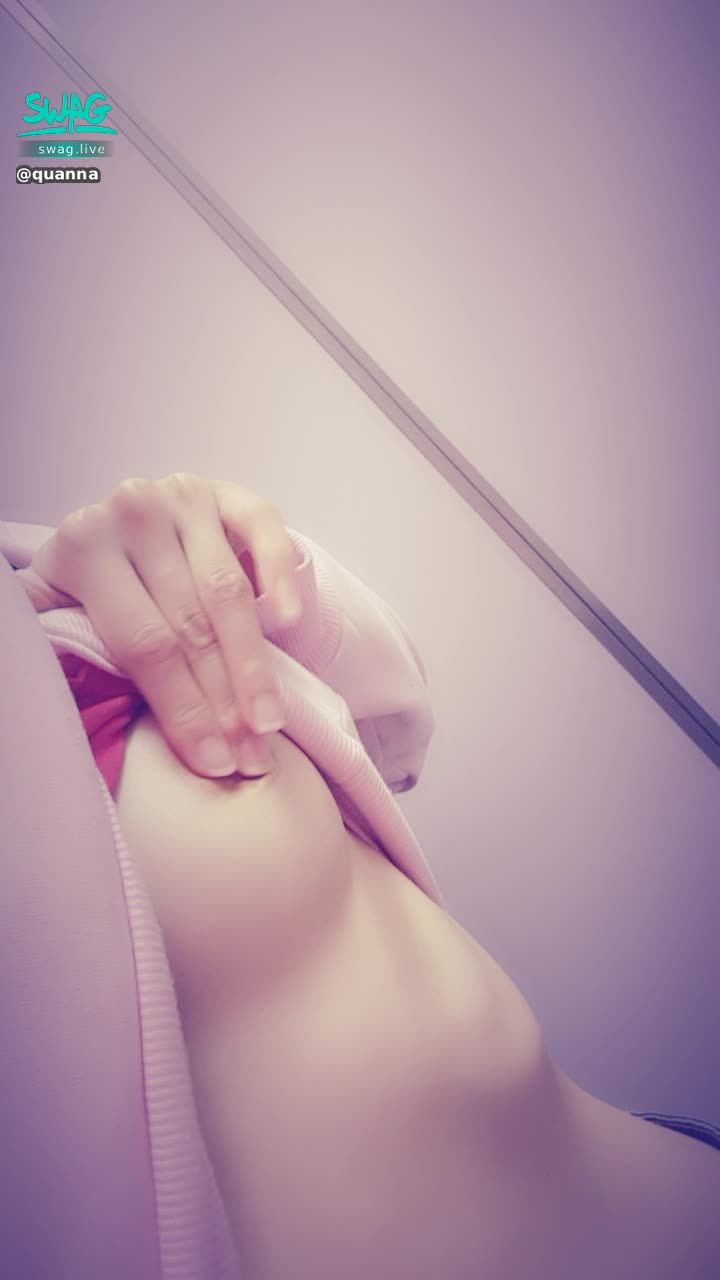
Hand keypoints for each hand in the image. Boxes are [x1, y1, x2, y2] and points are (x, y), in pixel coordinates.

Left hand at [16, 473, 302, 778]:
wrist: (126, 528)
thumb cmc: (98, 591)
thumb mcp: (60, 612)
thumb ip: (56, 644)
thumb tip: (59, 710)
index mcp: (83, 548)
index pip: (143, 644)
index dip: (182, 708)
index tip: (212, 762)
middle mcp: (132, 512)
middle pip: (191, 626)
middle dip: (225, 701)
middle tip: (250, 756)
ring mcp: (184, 496)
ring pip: (229, 593)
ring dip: (255, 664)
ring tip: (270, 720)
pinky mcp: (228, 492)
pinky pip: (265, 532)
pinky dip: (280, 577)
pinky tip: (289, 622)